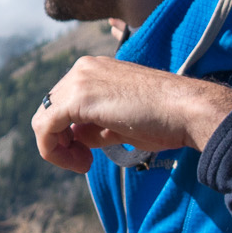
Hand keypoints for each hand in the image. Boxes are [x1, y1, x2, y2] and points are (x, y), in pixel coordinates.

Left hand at [32, 57, 231, 173]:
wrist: (187, 109)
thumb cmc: (164, 118)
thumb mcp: (122, 123)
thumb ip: (95, 126)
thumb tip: (76, 136)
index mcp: (94, 70)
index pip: (64, 104)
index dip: (68, 134)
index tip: (88, 155)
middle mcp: (83, 68)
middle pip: (51, 109)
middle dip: (62, 141)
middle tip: (85, 162)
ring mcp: (79, 79)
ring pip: (44, 118)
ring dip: (57, 148)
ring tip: (84, 163)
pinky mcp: (78, 96)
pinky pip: (45, 126)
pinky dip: (53, 149)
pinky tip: (81, 162)